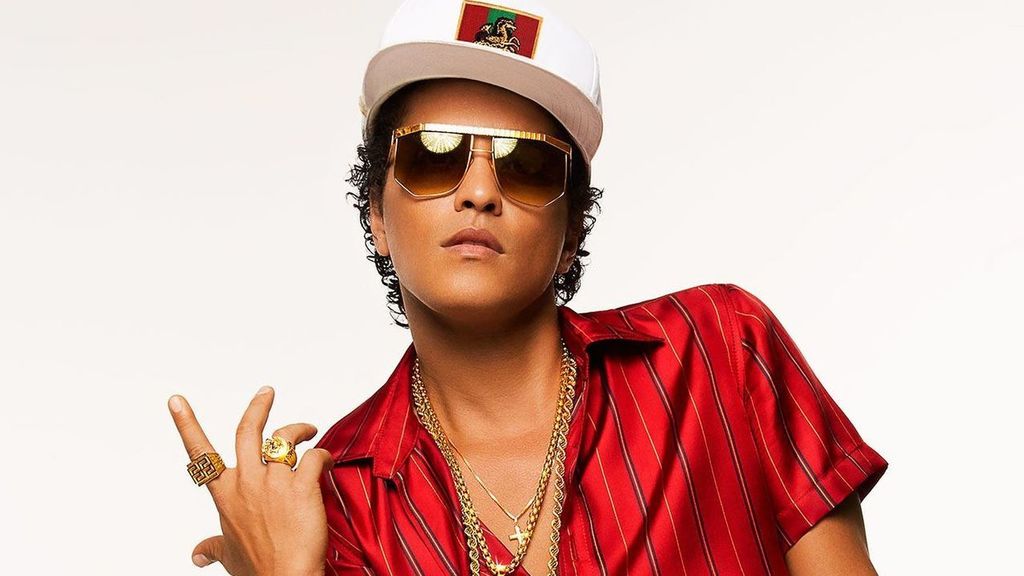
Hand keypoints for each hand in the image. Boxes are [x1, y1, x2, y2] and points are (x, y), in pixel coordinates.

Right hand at [168, 386, 332, 575]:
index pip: (200, 455)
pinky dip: (324, 455)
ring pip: (285, 438)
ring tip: (310, 431)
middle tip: (268, 392)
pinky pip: (315, 456)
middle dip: (259, 406)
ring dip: (299, 430)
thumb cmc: (259, 570)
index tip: (176, 401)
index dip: (186, 424)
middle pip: (248, 430)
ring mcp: (274, 483)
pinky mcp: (302, 487)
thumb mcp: (229, 555)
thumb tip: (197, 554)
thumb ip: (213, 547)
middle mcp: (246, 482)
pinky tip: (328, 463)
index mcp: (225, 495)